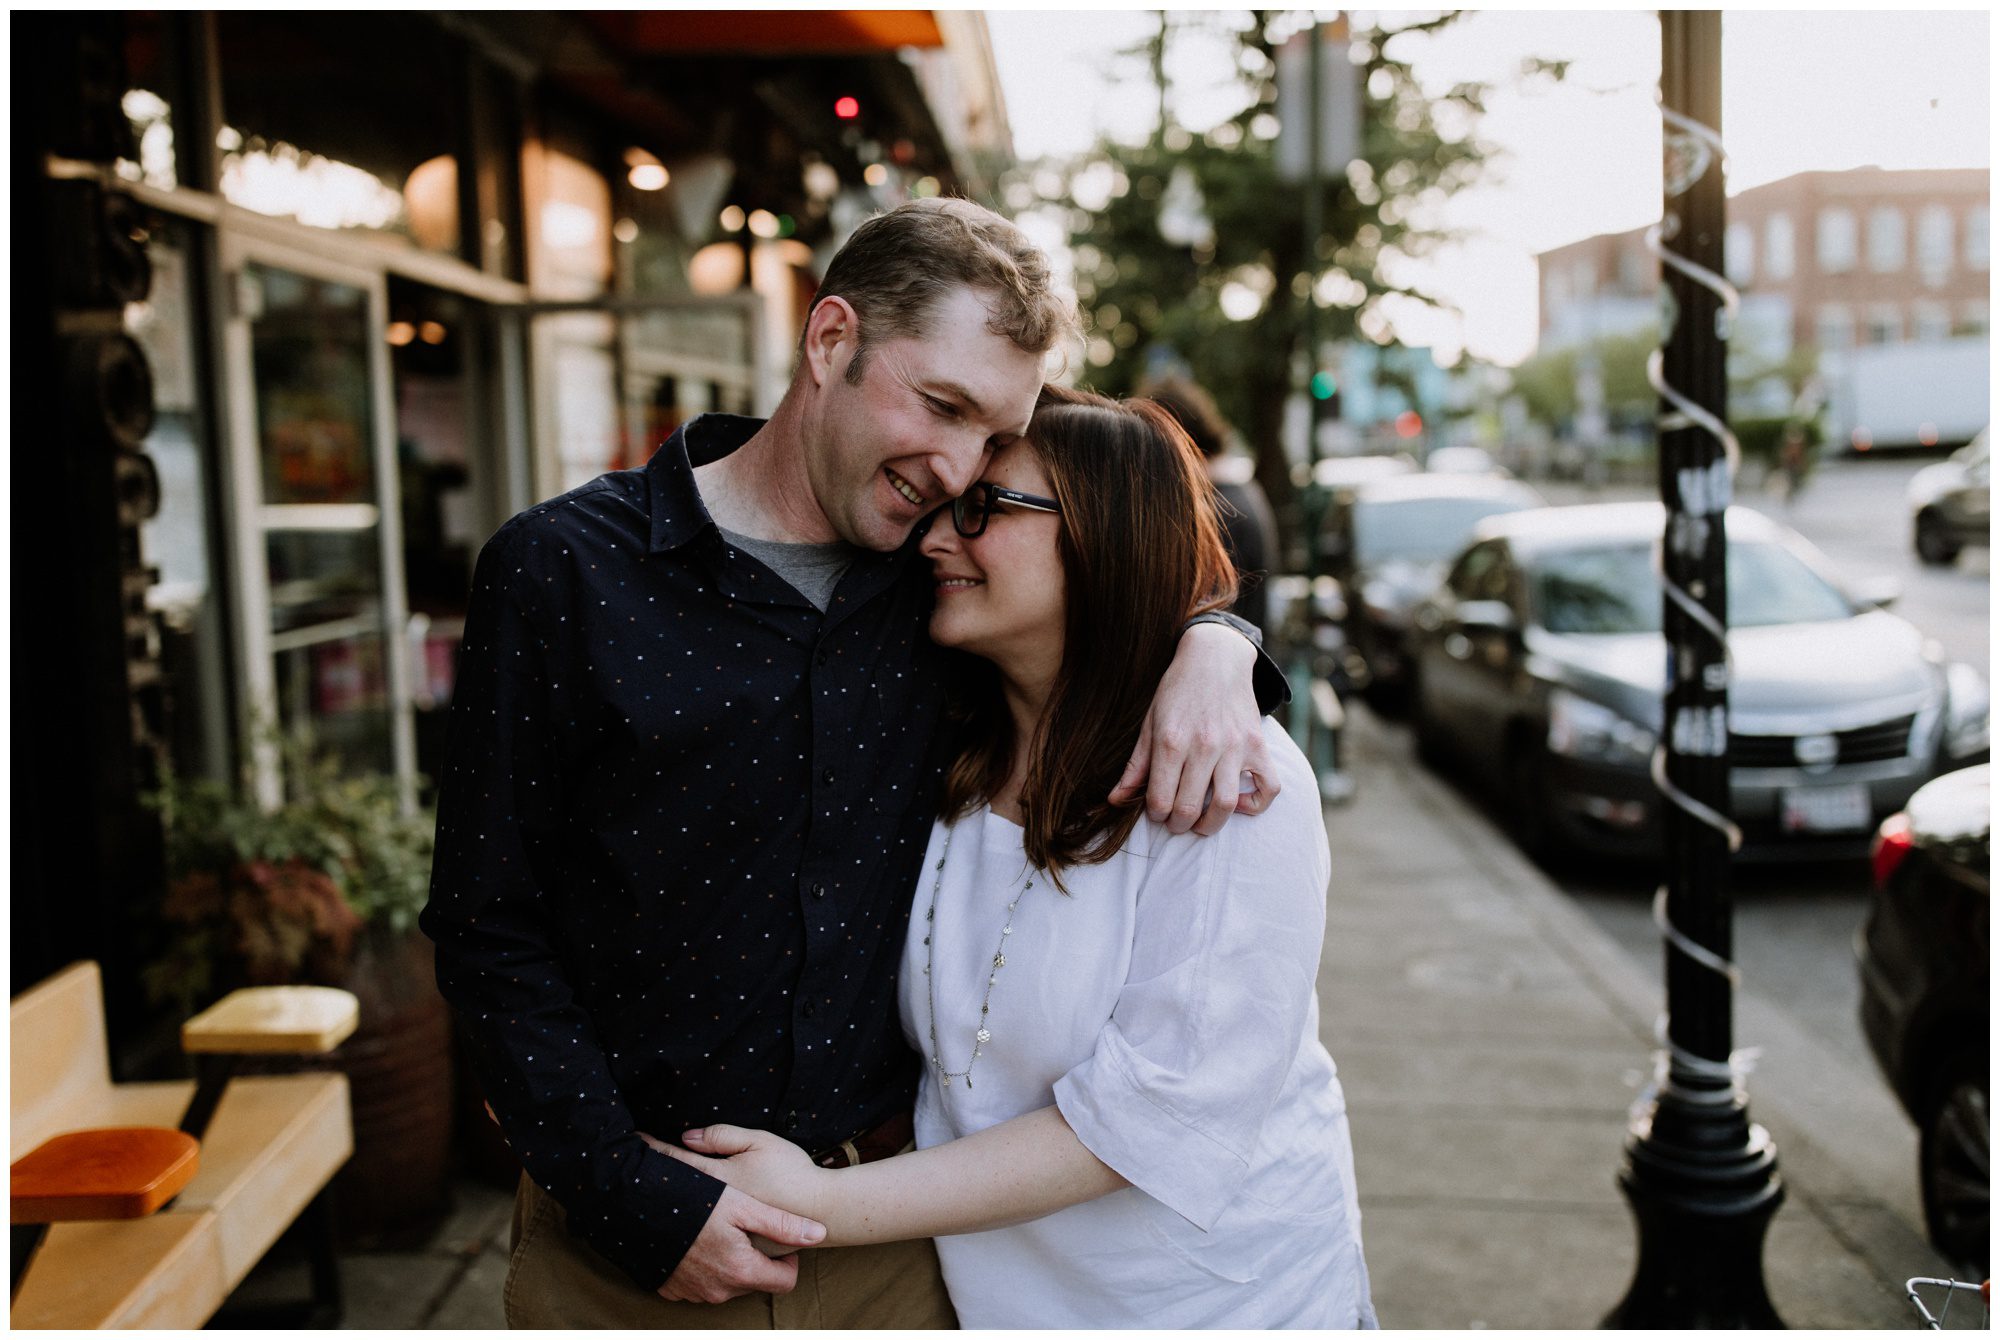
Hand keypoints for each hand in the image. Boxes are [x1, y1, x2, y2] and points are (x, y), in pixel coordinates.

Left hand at [643, 1125, 834, 1230]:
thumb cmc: (792, 1173)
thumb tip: (688, 1138)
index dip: (655, 1150)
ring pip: (686, 1224)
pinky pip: (702, 1245)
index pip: (677, 1162)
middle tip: (637, 1170)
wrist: (822, 1211)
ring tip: (662, 1199)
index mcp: (718, 1183)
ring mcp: (721, 1237)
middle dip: (656, 1183)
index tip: (636, 1140)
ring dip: (673, 1212)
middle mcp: (714, 1215)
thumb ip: (723, 1137)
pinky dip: (691, 1236)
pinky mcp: (733, 1251)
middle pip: (675, 1196)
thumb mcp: (760, 1143)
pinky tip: (690, 1227)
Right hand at [653, 1183, 823, 1303]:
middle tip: (747, 1226)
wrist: (636, 1209)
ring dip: (731, 1260)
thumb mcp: (743, 1206)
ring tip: (722, 1229)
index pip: (785, 1281)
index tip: (777, 1236)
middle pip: (756, 1280)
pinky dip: (706, 1265)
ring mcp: (694, 1293)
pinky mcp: (674, 1289)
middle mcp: (719, 1291)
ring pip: (729, 1282)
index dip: (788, 1259)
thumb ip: (783, 1224)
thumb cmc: (693, 1202)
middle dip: (757, 1256)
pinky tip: (699, 1239)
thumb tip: (819, 1234)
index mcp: (741, 1272)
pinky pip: (702, 1282)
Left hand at [1109, 621, 1278, 834]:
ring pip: (1225, 806)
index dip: (1155, 814)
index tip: (1156, 810)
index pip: (1161, 800)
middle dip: (1178, 825)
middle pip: (1189, 808)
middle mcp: (1204, 746)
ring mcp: (1235, 747)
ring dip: (1210, 824)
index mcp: (1171, 741)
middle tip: (1175, 821)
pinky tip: (1239, 803)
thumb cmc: (1177, 691)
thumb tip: (1115, 800)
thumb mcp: (1150, 723)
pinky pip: (1268, 788)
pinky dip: (1256, 805)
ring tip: (1201, 822)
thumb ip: (1135, 765)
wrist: (1215, 657)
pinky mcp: (1258, 745)